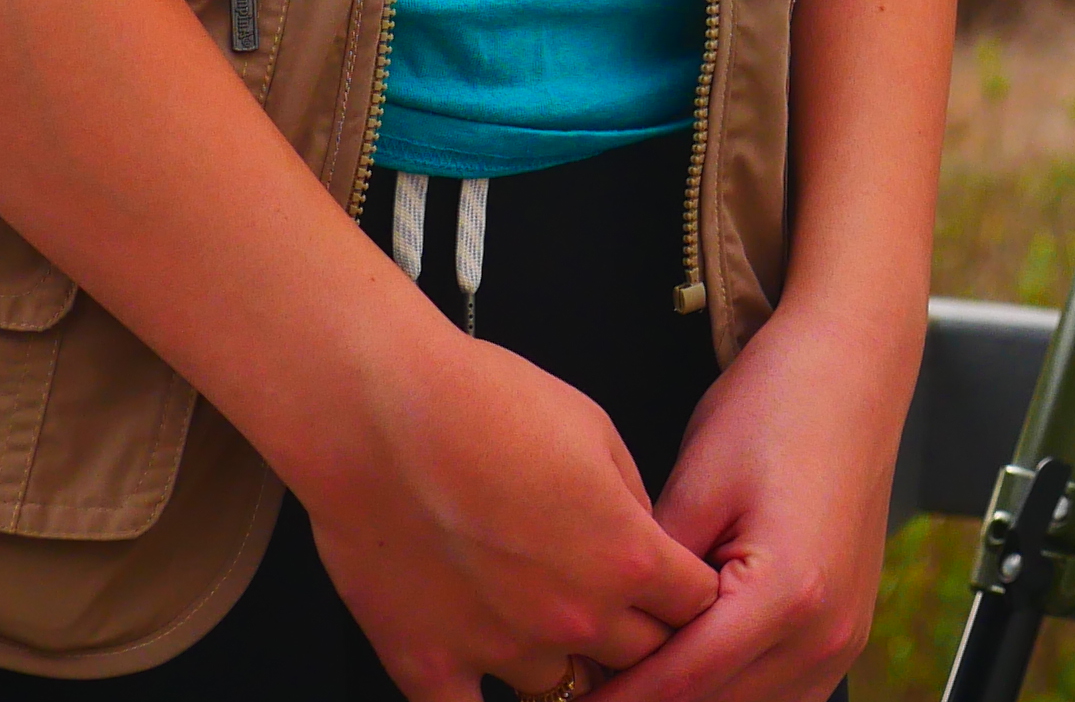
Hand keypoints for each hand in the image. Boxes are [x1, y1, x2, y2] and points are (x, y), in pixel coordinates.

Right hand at [301, 327, 721, 701]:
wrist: (380, 414)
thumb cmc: (485, 403)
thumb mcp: (597, 430)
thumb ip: (632, 503)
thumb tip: (639, 541)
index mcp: (626, 555)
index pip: (695, 607)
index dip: (689, 594)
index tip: (673, 585)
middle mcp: (573, 616)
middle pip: (640, 659)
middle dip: (638, 634)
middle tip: (614, 606)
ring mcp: (501, 649)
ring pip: (566, 692)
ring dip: (565, 662)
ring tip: (543, 624)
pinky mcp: (429, 666)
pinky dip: (482, 701)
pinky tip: (484, 676)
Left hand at [593, 289, 925, 701]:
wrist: (853, 362)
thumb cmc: (777, 404)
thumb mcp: (697, 485)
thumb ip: (654, 578)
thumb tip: (605, 636)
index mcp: (789, 595)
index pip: (679, 684)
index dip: (611, 701)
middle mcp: (828, 631)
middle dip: (645, 701)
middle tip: (582, 688)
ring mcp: (846, 638)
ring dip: (692, 699)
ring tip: (628, 677)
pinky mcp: (848, 631)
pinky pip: (782, 695)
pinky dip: (731, 690)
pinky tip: (687, 668)